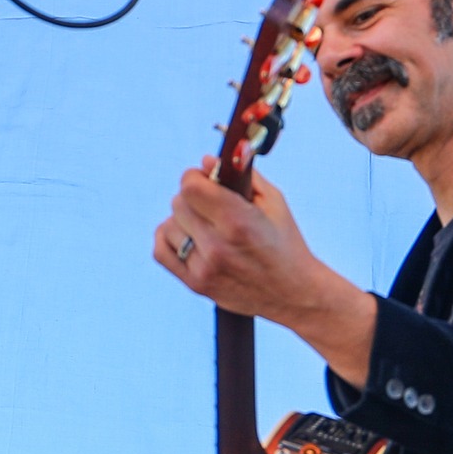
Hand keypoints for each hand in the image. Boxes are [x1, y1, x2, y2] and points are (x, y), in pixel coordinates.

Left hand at [154, 158, 375, 387]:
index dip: (196, 177)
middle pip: (178, 203)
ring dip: (183, 220)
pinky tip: (187, 235)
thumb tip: (205, 161)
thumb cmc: (284, 242)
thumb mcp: (273, 202)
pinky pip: (160, 251)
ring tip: (205, 224)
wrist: (292, 292)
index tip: (206, 178)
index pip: (190, 187)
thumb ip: (240, 176)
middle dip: (194, 197)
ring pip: (169, 225)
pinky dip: (169, 238)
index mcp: (238, 221)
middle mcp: (217, 246)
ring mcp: (204, 268)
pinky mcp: (195, 284)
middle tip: (211, 203)